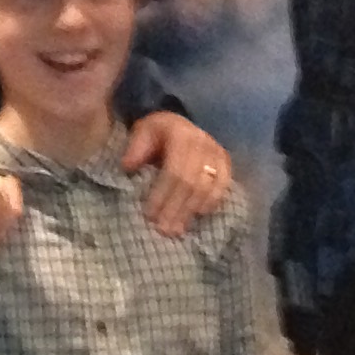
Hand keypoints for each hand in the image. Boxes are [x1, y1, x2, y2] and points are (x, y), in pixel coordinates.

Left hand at [124, 112, 230, 237]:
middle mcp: (203, 142)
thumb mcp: (142, 132)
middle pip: (191, 182)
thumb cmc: (157, 133)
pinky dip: (210, 203)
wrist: (178, 124)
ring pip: (207, 188)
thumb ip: (135, 148)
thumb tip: (128, 166)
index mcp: (181, 133)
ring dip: (190, 211)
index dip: (162, 194)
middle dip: (176, 208)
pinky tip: (197, 217)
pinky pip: (222, 187)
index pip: (174, 170)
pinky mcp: (226, 162)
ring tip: (176, 230)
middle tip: (163, 230)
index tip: (150, 215)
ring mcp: (217, 153)